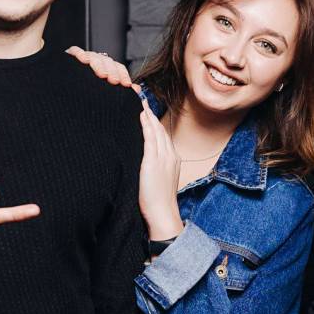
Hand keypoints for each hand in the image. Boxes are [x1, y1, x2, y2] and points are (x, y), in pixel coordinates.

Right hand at [67, 46, 138, 92]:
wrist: (69, 101)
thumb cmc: (90, 97)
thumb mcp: (108, 96)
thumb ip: (122, 92)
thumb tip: (137, 89)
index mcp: (108, 69)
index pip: (118, 68)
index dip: (124, 75)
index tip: (126, 85)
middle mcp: (98, 62)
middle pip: (107, 62)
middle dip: (112, 71)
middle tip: (114, 81)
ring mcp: (85, 58)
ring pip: (94, 57)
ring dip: (99, 65)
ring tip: (102, 74)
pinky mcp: (71, 57)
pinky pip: (75, 51)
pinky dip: (79, 53)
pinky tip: (83, 60)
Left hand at [138, 97, 182, 240]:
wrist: (163, 214)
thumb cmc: (158, 202)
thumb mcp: (159, 181)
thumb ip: (154, 168)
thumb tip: (145, 162)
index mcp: (173, 159)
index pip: (163, 135)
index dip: (154, 122)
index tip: (146, 111)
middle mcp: (170, 155)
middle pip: (160, 129)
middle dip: (151, 114)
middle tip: (142, 99)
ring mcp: (163, 158)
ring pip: (156, 131)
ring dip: (148, 115)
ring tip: (140, 102)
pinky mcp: (154, 162)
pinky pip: (150, 139)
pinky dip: (147, 126)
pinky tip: (141, 116)